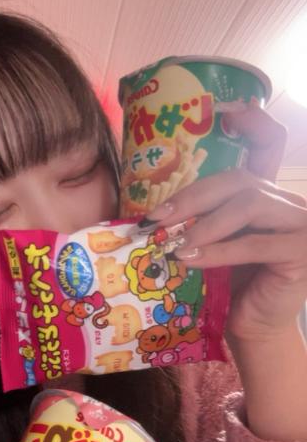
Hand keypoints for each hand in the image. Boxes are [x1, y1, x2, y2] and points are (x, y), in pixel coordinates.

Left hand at [145, 102, 306, 342]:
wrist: (252, 329)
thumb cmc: (226, 287)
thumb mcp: (210, 245)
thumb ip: (197, 220)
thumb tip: (149, 212)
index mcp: (266, 194)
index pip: (268, 145)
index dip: (254, 124)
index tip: (229, 112)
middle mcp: (288, 201)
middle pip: (240, 180)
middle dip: (192, 198)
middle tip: (155, 220)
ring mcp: (301, 223)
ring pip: (249, 205)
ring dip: (204, 226)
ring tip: (173, 246)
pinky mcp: (303, 251)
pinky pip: (254, 243)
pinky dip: (218, 251)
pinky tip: (191, 261)